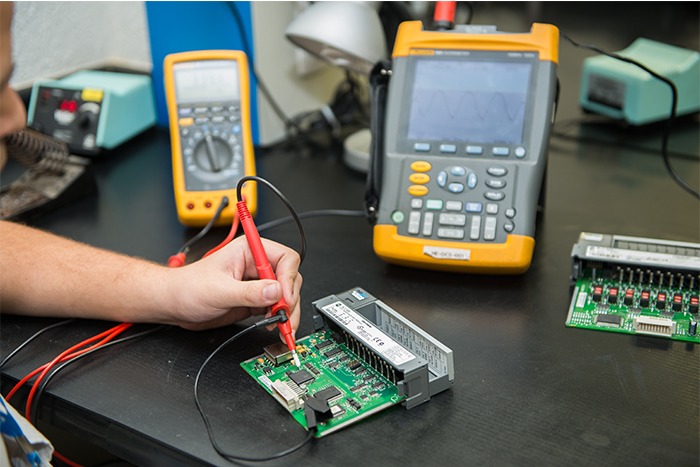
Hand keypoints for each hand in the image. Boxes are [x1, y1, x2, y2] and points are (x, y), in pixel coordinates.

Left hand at [167, 236, 301, 333]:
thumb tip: (276, 291)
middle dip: (290, 299)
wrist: (174, 305)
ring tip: (282, 326)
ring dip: (287, 312)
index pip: (284, 258)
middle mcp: (256, 265)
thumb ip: (248, 292)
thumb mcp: (218, 291)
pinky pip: (275, 308)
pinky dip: (279, 319)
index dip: (288, 278)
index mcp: (248, 251)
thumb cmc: (187, 288)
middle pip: (289, 278)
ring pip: (285, 295)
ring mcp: (257, 283)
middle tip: (284, 317)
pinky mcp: (255, 300)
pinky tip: (275, 326)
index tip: (284, 297)